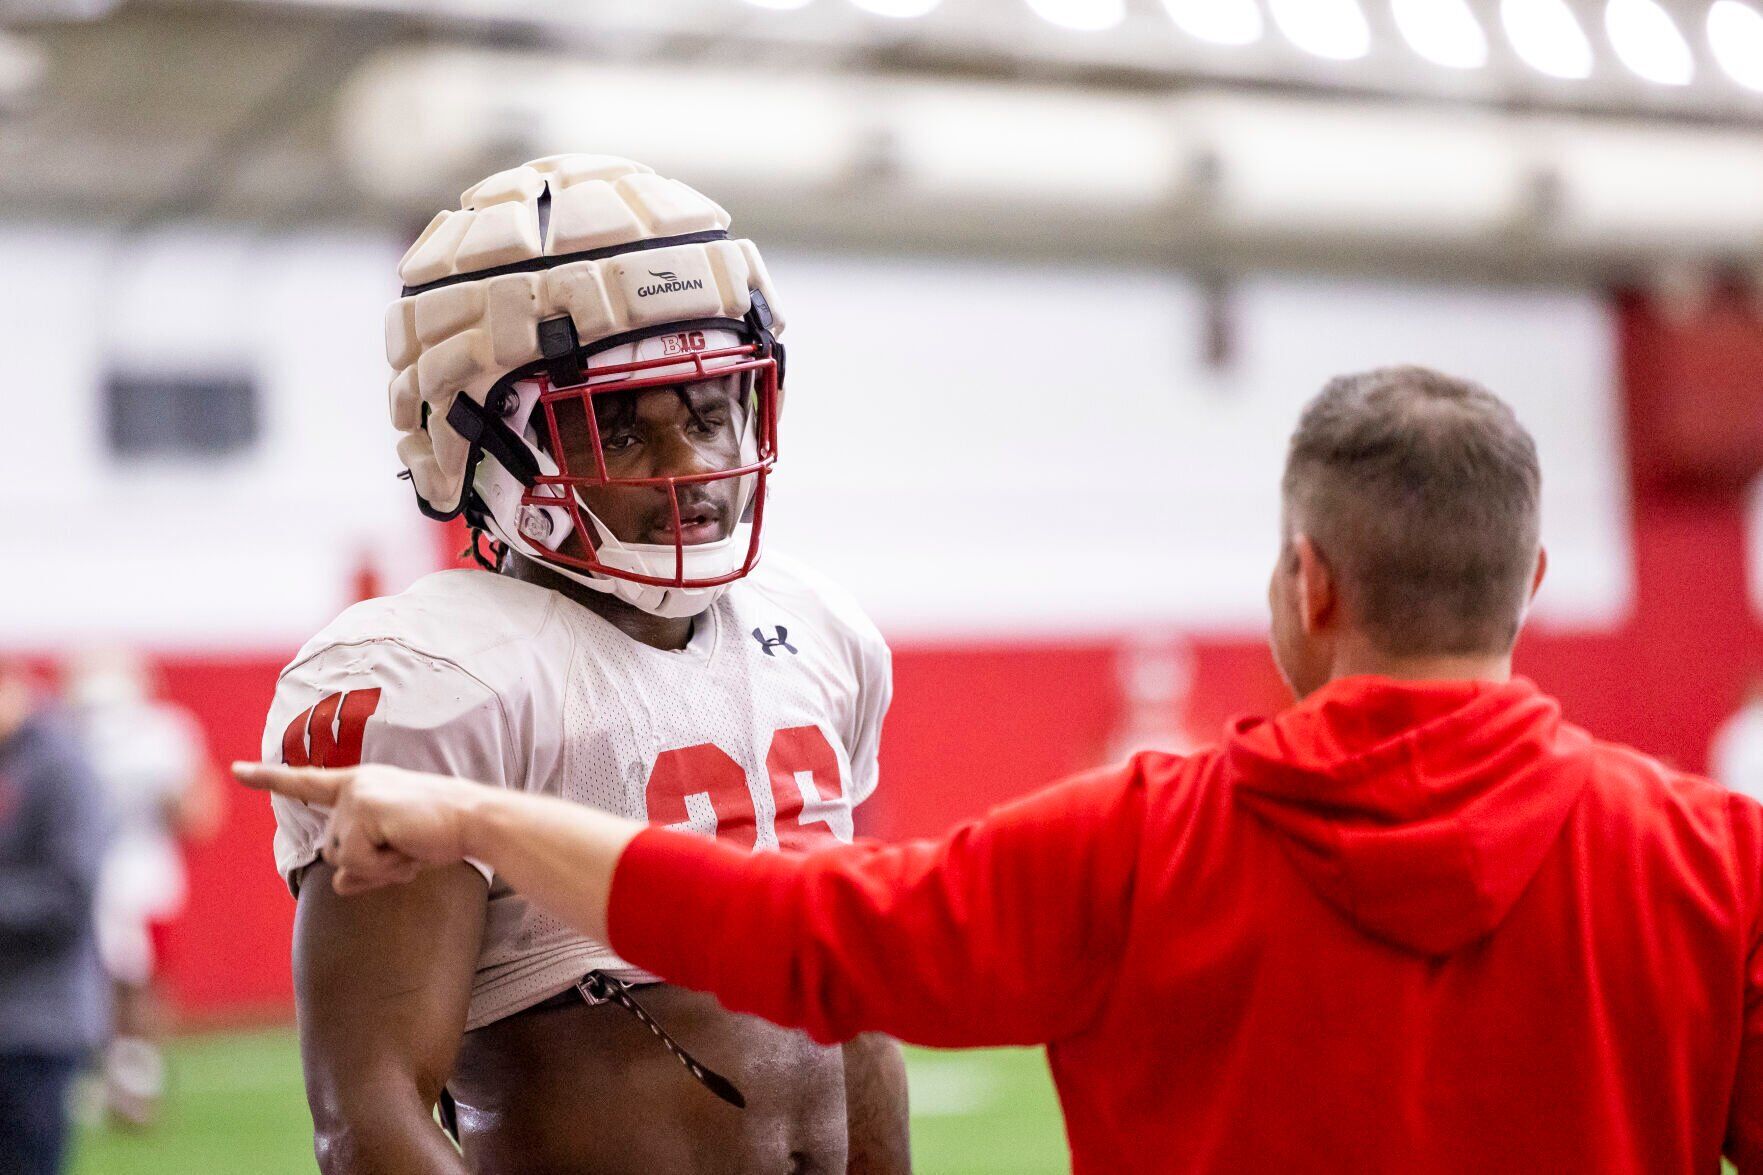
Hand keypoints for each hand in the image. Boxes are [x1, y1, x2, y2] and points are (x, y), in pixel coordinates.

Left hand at [234, 761, 485, 895]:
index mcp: (360, 785)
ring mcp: (355, 796)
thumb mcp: (396, 852)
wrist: (474, 821)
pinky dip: (383, 867)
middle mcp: (353, 785)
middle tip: (408, 852)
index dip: (269, 779)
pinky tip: (408, 848)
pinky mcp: (362, 810)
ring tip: (411, 847)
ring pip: (342, 858)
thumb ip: (364, 866)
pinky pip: (356, 861)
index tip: (237, 770)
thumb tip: (341, 884)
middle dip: (368, 864)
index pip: (306, 783)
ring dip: (377, 866)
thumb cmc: (441, 832)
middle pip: (332, 849)